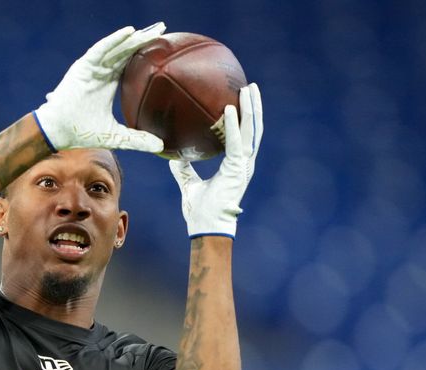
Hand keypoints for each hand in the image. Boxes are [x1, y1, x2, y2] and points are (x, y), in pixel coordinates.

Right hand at [33, 24, 165, 152]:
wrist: (60, 132)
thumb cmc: (83, 132)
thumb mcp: (116, 136)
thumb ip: (138, 139)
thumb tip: (160, 146)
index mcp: (109, 83)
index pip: (130, 63)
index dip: (145, 53)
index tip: (163, 46)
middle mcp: (101, 72)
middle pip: (125, 51)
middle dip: (143, 40)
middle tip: (163, 29)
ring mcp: (92, 68)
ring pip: (116, 48)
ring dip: (133, 38)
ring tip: (152, 30)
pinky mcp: (83, 66)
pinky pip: (101, 49)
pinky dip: (114, 40)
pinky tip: (129, 32)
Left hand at [169, 83, 263, 238]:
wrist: (206, 228)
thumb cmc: (200, 211)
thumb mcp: (189, 184)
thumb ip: (183, 169)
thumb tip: (172, 156)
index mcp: (235, 165)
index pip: (244, 136)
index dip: (245, 118)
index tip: (242, 99)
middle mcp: (243, 163)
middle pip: (253, 129)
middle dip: (254, 107)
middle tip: (251, 86)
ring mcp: (243, 166)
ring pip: (251, 131)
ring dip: (251, 109)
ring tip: (249, 89)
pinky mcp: (237, 169)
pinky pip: (236, 143)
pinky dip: (234, 126)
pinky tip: (229, 109)